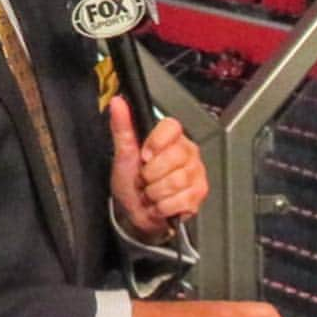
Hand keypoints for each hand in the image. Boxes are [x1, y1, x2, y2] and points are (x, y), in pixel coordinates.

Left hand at [109, 96, 208, 239]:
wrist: (135, 214)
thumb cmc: (131, 183)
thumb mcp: (123, 154)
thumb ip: (122, 127)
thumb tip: (117, 102)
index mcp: (173, 139)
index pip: (171, 127)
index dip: (155, 143)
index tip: (144, 156)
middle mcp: (189, 153)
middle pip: (171, 158)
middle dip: (150, 175)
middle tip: (146, 179)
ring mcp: (196, 173)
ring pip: (175, 181)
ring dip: (155, 193)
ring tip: (152, 193)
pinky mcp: (199, 193)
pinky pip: (180, 199)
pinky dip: (163, 207)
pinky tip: (161, 203)